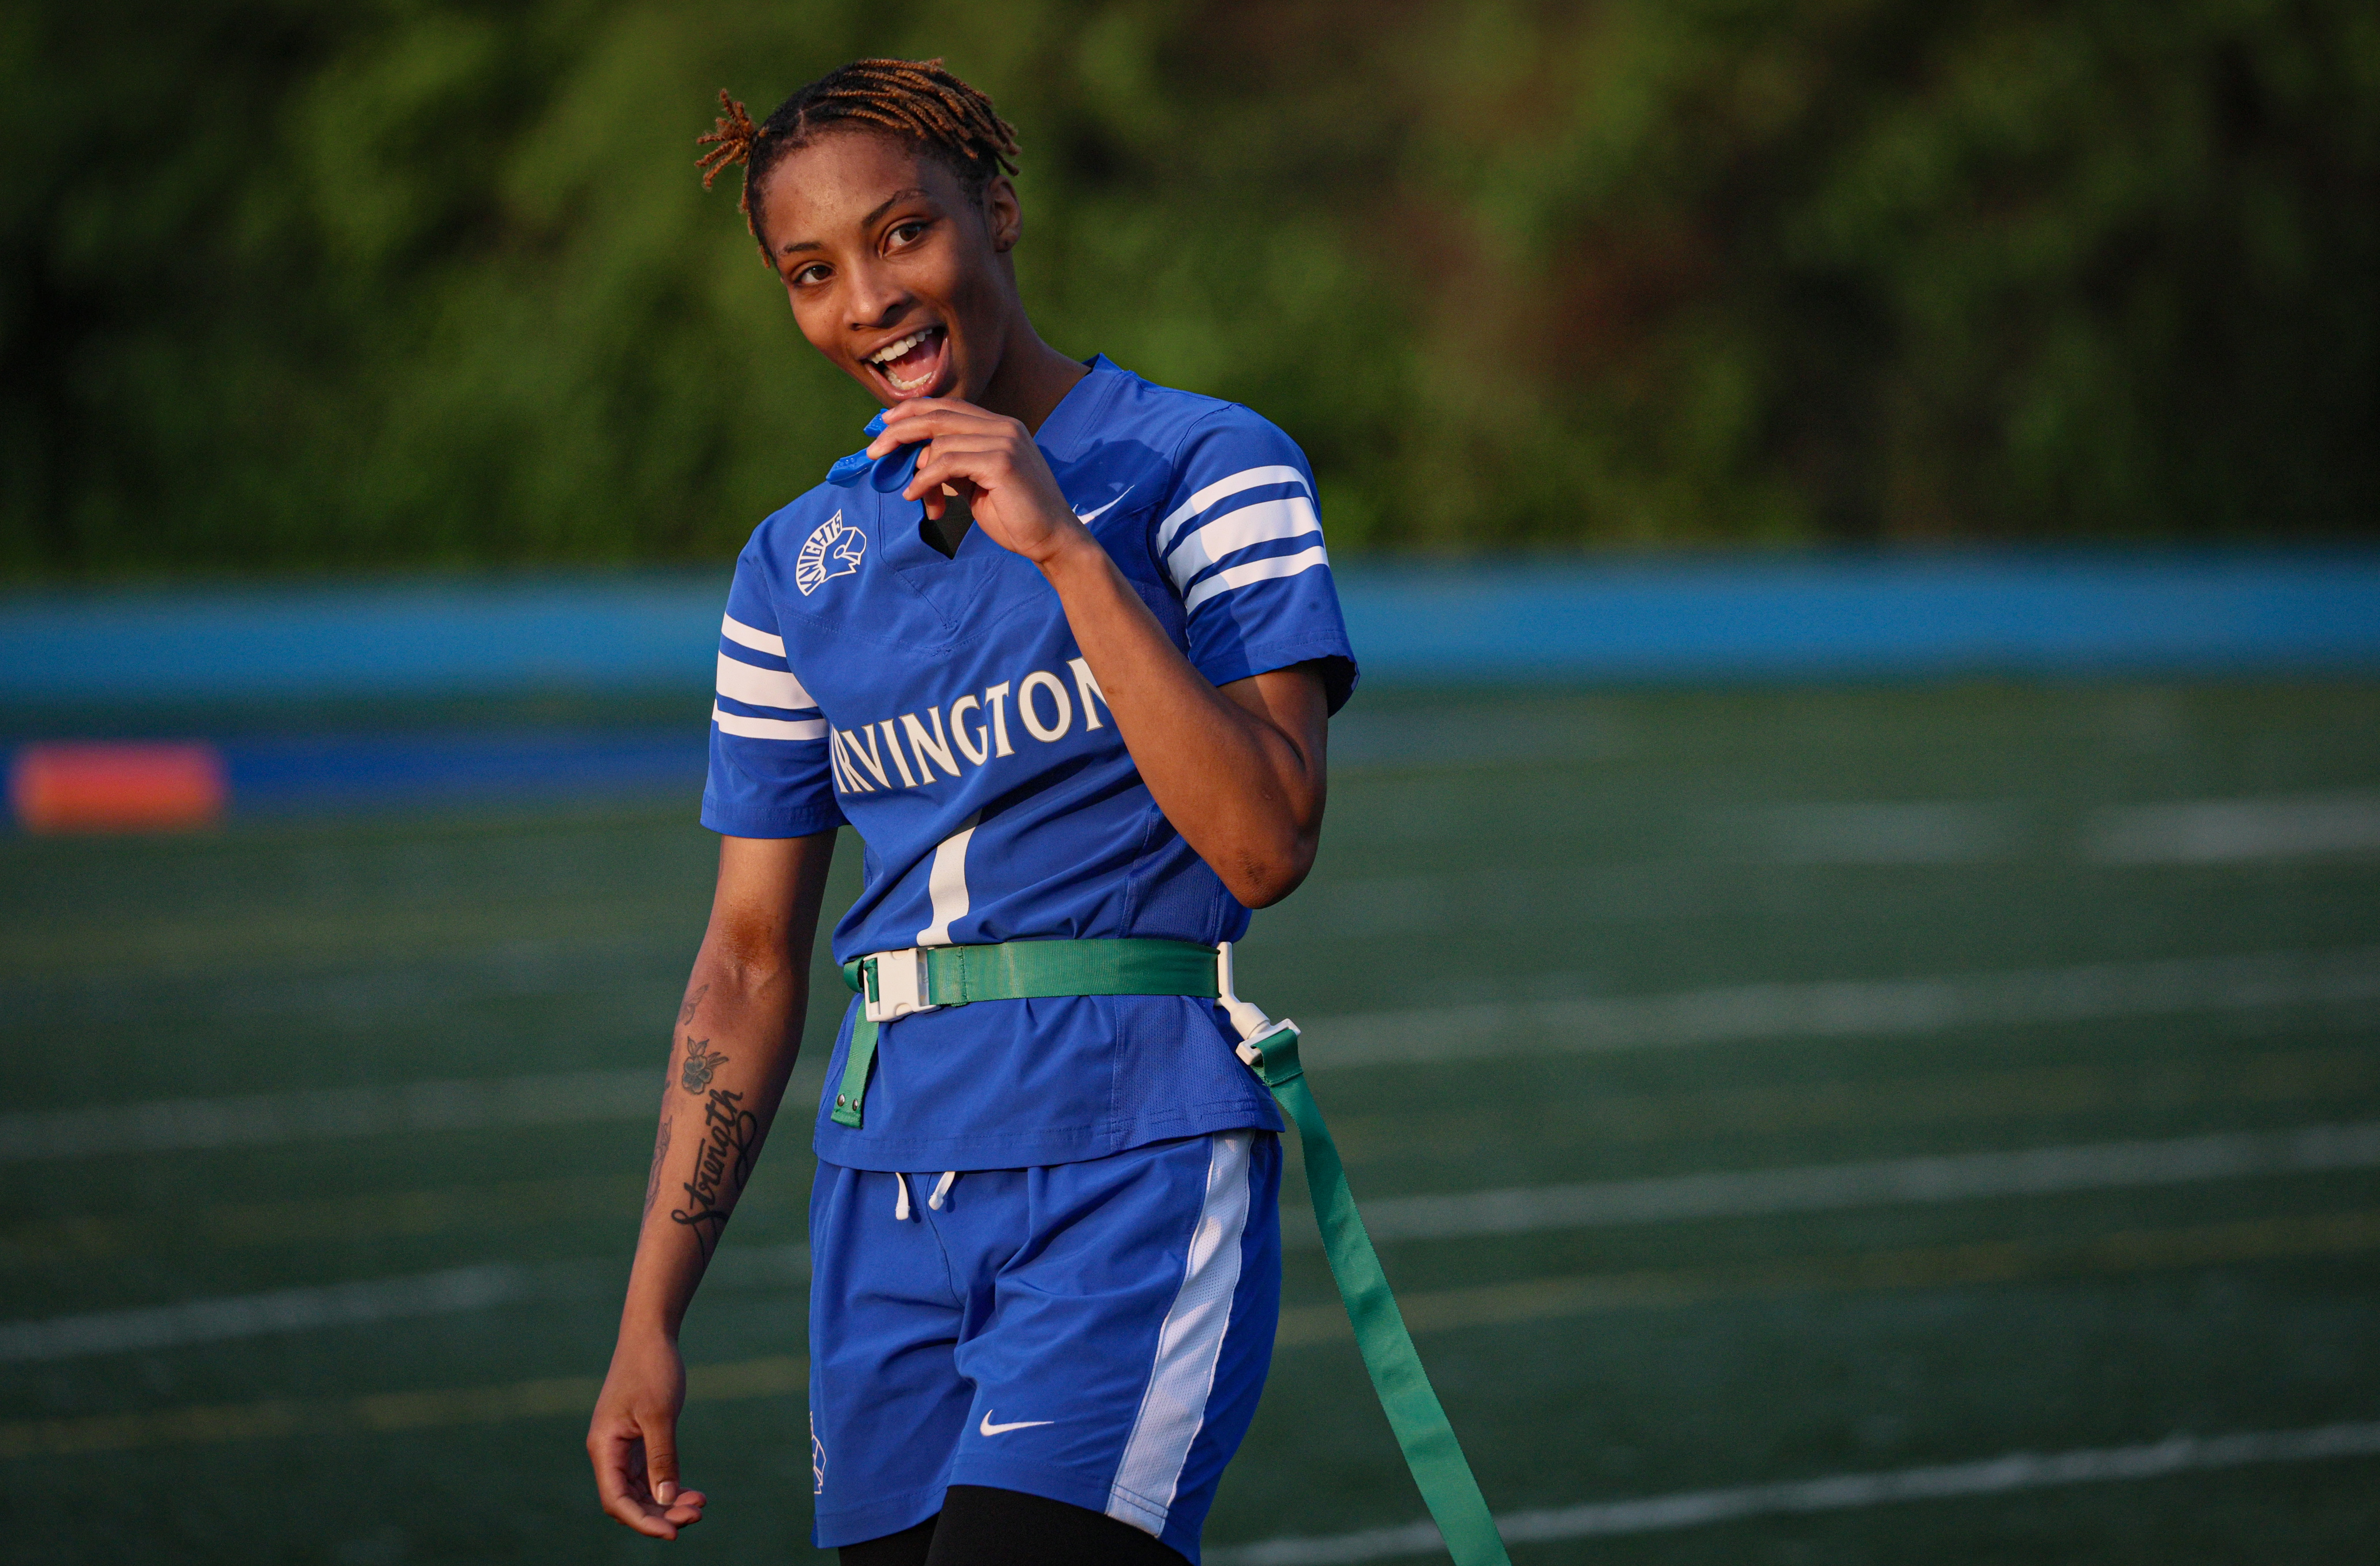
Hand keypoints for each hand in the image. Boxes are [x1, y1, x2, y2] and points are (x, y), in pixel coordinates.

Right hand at [588, 1333, 707, 1538]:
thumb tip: (665, 1499)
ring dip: (668, 1503)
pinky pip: (650, 1475)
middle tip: (697, 1514)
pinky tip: (693, 1492)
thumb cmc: (651, 1368)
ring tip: (700, 1505)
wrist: (651, 1335)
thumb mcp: (660, 1414)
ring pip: (642, 1490)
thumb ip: (662, 1457)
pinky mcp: (637, 1441)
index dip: (643, 1521)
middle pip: (630, 1500)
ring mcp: (623, 1448)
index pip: (617, 1500)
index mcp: (604, 1447)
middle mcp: (609, 1452)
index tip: (673, 1532)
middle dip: (661, 1514)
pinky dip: (669, 1486)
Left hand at [867, 398, 1088, 569]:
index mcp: (1000, 426)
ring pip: (939, 442)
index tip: (885, 424)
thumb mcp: (976, 483)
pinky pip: (946, 464)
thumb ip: (952, 464)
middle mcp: (1003, 426)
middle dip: (900, 430)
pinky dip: (924, 481)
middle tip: (873, 450)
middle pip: (938, 416)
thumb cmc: (1015, 515)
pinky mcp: (1001, 462)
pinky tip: (916, 497)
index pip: (948, 406)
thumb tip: (914, 458)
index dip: (912, 411)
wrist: (1052, 539)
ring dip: (918, 473)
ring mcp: (1004, 441)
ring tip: (919, 500)